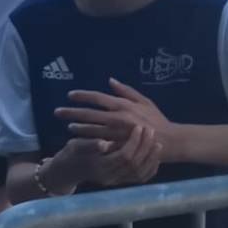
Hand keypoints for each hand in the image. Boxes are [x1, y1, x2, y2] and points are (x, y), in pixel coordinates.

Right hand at [43, 122, 160, 192]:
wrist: (68, 170)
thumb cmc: (72, 153)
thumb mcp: (76, 146)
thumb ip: (90, 144)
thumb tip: (103, 144)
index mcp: (100, 167)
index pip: (124, 156)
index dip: (133, 142)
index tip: (139, 127)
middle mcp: (110, 177)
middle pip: (135, 164)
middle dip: (145, 147)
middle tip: (151, 131)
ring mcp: (117, 181)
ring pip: (140, 173)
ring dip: (151, 158)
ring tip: (157, 143)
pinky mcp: (121, 182)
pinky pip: (140, 178)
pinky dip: (150, 169)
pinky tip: (155, 157)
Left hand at [58, 80, 182, 156]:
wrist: (170, 141)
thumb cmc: (157, 120)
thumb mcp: (145, 101)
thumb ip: (126, 91)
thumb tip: (110, 80)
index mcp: (123, 105)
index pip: (98, 97)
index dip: (82, 95)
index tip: (70, 95)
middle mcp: (118, 118)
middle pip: (89, 114)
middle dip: (71, 113)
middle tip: (57, 112)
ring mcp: (117, 134)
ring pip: (91, 130)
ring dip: (78, 128)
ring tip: (68, 127)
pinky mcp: (119, 147)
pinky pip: (100, 144)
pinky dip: (89, 143)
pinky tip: (80, 142)